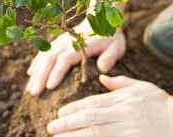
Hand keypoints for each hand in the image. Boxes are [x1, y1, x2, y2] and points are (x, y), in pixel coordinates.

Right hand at [26, 19, 125, 95]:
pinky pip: (44, 52)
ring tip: (29, 88)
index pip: (65, 59)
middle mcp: (67, 42)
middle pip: (50, 58)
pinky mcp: (58, 42)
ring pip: (44, 56)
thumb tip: (102, 69)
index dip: (57, 72)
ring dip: (36, 72)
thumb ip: (109, 57)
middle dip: (41, 76)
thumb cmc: (110, 38)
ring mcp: (61, 41)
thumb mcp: (116, 47)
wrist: (101, 20)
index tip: (49, 87)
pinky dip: (36, 62)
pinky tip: (31, 72)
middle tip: (33, 93)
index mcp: (80, 45)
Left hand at [47, 75, 172, 136]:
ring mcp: (126, 132)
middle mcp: (121, 115)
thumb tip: (102, 78)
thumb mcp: (140, 87)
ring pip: (95, 134)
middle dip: (68, 124)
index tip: (59, 112)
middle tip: (51, 127)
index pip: (92, 103)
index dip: (74, 108)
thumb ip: (119, 82)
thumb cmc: (158, 103)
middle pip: (90, 120)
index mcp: (121, 100)